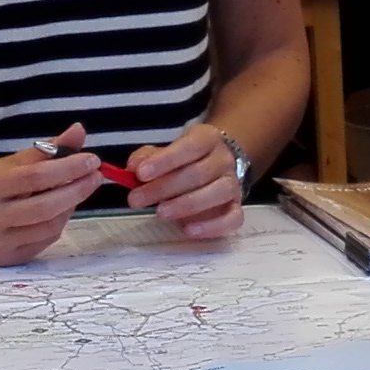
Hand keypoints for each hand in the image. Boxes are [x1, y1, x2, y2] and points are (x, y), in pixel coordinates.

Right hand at [0, 129, 99, 266]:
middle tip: (96, 176)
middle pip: (45, 206)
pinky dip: (59, 223)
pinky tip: (61, 210)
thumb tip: (79, 132)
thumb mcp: (10, 162)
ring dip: (70, 207)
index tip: (92, 160)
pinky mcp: (5, 259)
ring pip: (49, 227)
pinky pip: (44, 241)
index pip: (34, 177)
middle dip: (77, 190)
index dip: (68, 168)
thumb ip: (46, 149)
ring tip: (78, 190)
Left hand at [110, 119, 245, 240]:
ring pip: (218, 193)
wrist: (215, 168)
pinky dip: (212, 226)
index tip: (140, 174)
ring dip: (186, 205)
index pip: (190, 146)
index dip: (165, 160)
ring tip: (160, 213)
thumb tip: (132, 167)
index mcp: (207, 139)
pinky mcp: (237, 208)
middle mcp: (224, 160)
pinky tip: (188, 230)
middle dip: (165, 188)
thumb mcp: (164, 153)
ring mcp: (233, 184)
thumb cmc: (184, 162)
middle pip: (199, 172)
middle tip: (136, 199)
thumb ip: (146, 158)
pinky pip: (233, 218)